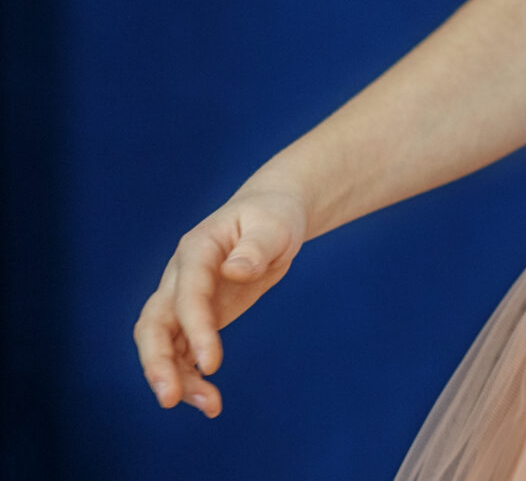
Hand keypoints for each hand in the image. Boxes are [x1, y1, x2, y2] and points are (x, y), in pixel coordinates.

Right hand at [133, 186, 308, 417]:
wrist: (270, 217)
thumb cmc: (273, 217)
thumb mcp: (274, 224)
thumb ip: (256, 246)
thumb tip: (234, 271)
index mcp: (196, 250)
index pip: (187, 295)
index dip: (196, 329)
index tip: (213, 364)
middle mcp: (180, 278)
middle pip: (152, 325)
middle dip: (157, 363)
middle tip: (171, 399)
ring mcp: (184, 300)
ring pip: (165, 345)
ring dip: (179, 378)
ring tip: (211, 407)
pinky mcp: (196, 318)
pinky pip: (183, 352)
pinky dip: (191, 377)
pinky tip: (209, 400)